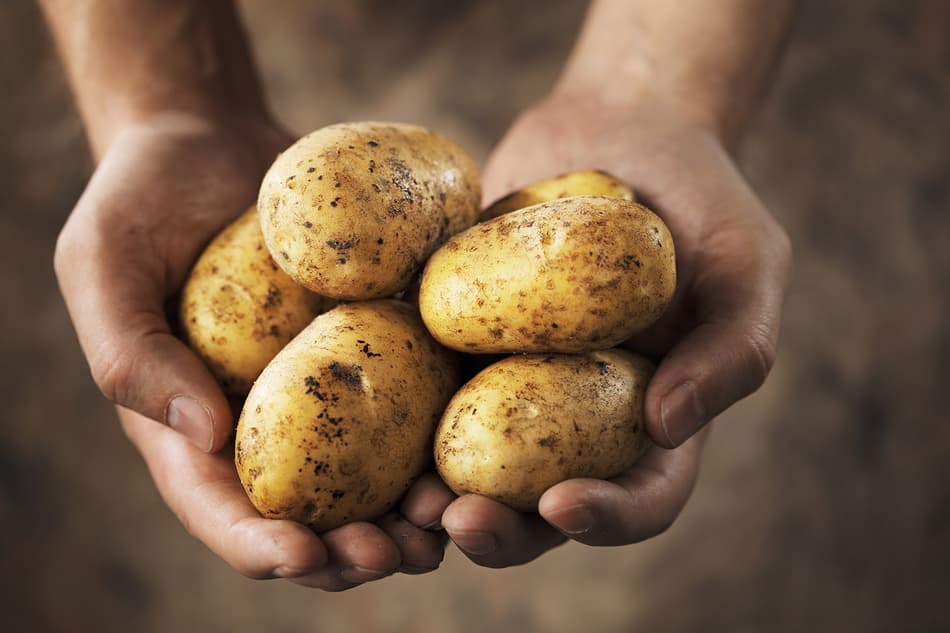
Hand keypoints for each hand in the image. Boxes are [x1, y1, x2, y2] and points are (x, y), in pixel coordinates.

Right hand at [57, 112, 448, 588]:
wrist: (215, 140)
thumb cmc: (143, 199)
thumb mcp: (102, 263)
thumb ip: (131, 352)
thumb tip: (203, 436)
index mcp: (191, 425)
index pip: (221, 507)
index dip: (259, 545)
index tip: (301, 555)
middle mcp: (266, 422)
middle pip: (311, 513)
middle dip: (351, 551)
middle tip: (397, 555)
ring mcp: (327, 389)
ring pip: (373, 476)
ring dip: (411, 513)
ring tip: (449, 521)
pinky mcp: (375, 346)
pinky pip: (413, 400)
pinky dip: (444, 433)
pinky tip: (479, 444)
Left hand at [439, 93, 790, 565]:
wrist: (619, 129)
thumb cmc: (700, 197)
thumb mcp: (747, 263)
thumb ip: (732, 348)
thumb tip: (667, 427)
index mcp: (653, 416)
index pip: (642, 495)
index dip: (608, 518)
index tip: (564, 505)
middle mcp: (578, 415)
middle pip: (541, 505)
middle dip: (502, 530)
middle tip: (458, 522)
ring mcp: (511, 380)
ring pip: (471, 463)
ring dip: (436, 497)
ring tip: (405, 499)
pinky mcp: (458, 338)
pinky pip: (422, 384)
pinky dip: (394, 414)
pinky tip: (366, 412)